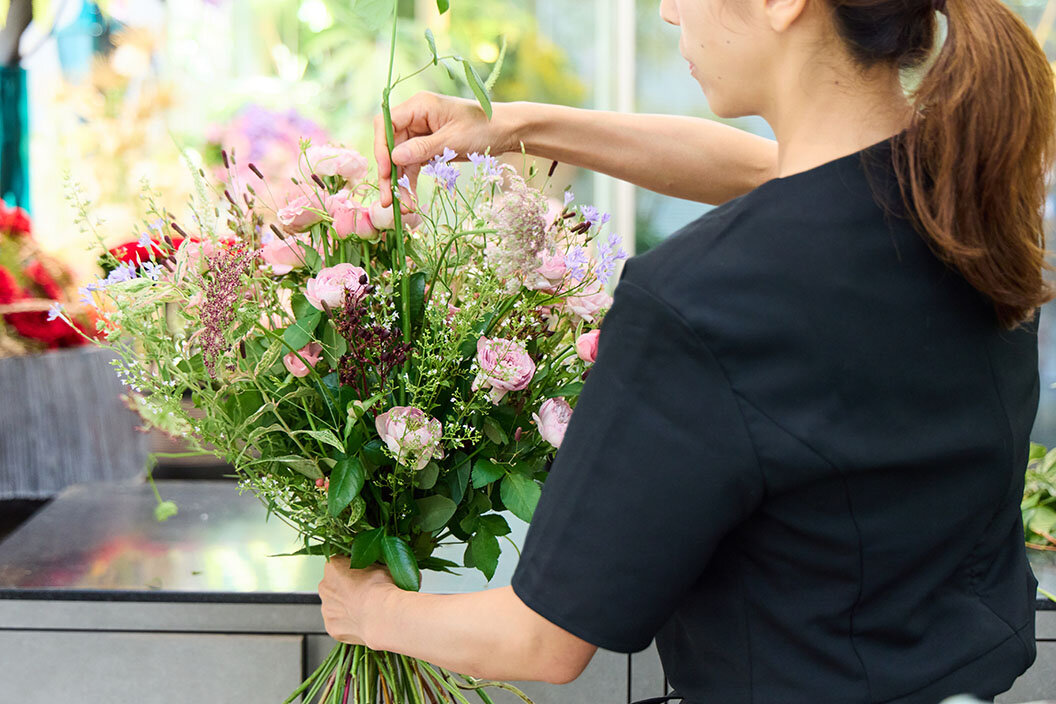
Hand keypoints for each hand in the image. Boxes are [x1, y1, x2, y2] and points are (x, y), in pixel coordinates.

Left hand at [318, 557, 395, 645]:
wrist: (380, 614)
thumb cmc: (380, 587)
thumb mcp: (379, 565)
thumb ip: (369, 566)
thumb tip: (373, 568)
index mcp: (333, 567)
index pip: (341, 564)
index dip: (355, 570)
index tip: (365, 576)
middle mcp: (324, 587)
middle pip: (335, 586)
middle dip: (347, 590)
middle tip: (366, 594)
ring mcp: (326, 609)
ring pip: (336, 606)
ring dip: (347, 607)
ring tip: (366, 610)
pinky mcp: (332, 627)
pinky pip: (340, 624)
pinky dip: (349, 624)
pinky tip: (363, 622)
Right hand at [373, 92, 519, 206]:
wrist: (506, 131)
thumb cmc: (483, 127)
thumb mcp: (453, 139)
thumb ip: (422, 148)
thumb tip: (394, 158)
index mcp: (419, 106)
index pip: (386, 123)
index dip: (381, 148)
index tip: (385, 172)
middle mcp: (415, 117)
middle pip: (390, 145)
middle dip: (388, 173)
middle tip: (387, 199)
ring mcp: (421, 133)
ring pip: (400, 160)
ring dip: (399, 183)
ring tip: (402, 208)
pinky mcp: (428, 147)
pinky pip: (413, 166)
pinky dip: (411, 182)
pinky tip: (410, 201)